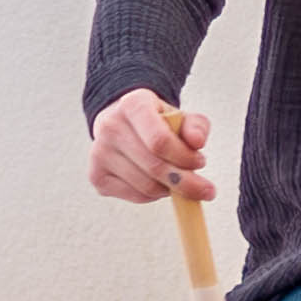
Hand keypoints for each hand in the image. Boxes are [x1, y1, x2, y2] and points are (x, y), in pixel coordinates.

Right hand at [89, 91, 213, 201]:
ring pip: (146, 186)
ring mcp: (99, 152)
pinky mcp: (96, 175)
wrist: (122, 123)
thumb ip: (196, 126)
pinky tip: (158, 183)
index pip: (160, 140)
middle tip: (203, 188)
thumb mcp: (180, 117)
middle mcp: (110, 126)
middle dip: (185, 182)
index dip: (184, 157)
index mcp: (132, 104)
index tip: (200, 162)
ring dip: (170, 189)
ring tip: (177, 179)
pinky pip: (135, 196)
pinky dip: (154, 196)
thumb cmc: (156, 122)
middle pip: (154, 167)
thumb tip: (197, 142)